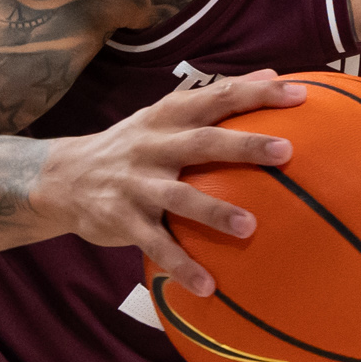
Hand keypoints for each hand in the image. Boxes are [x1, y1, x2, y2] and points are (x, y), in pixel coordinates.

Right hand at [35, 73, 305, 295]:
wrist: (61, 177)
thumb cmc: (132, 146)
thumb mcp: (164, 115)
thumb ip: (214, 100)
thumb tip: (273, 75)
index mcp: (168, 116)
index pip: (217, 96)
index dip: (257, 93)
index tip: (299, 94)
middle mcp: (153, 145)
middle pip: (202, 141)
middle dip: (242, 145)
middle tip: (285, 152)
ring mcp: (136, 183)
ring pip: (178, 195)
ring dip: (213, 210)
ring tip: (249, 226)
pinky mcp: (121, 219)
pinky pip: (155, 244)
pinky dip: (180, 265)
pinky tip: (207, 286)